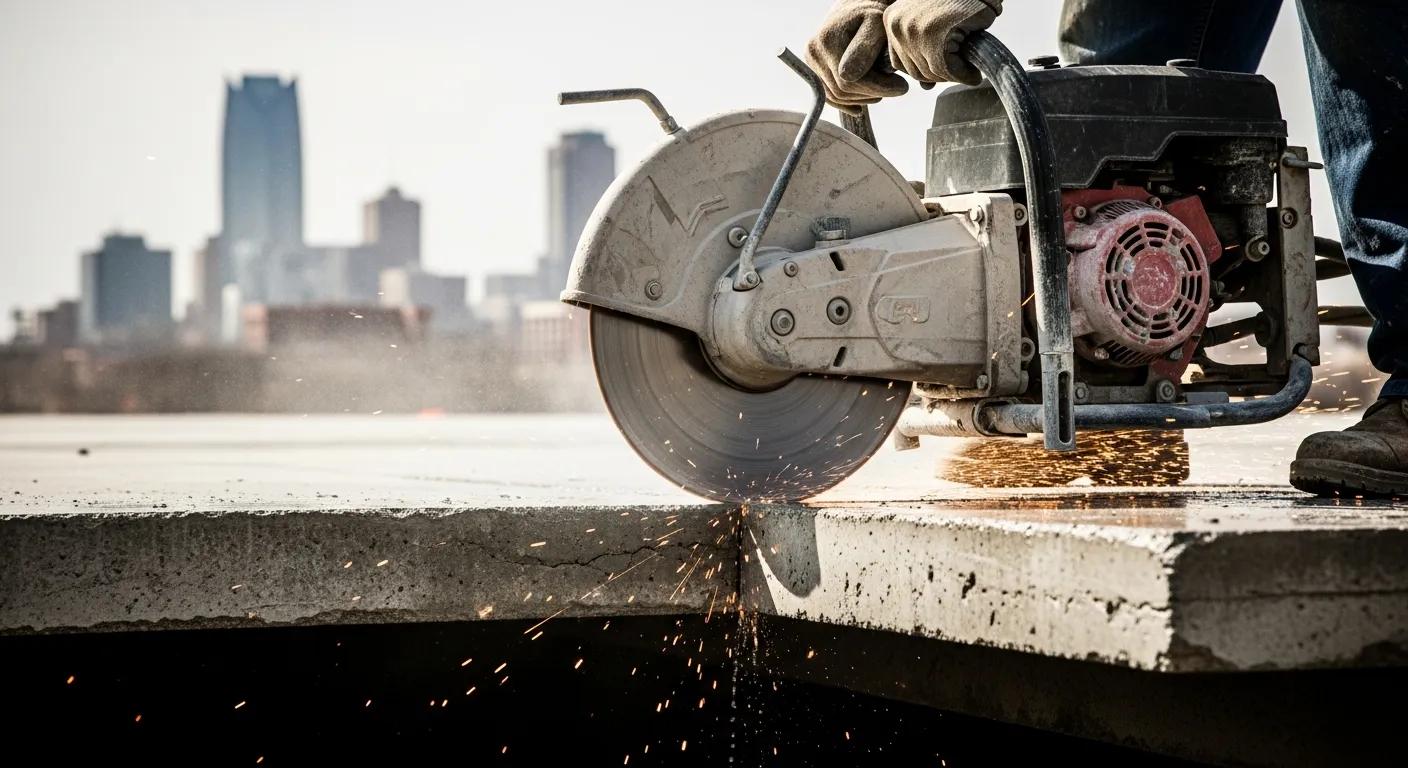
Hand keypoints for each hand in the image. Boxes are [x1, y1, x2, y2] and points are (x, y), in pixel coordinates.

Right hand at [805, 0, 909, 114]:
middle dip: (872, 93)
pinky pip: (828, 96)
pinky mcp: (813, 70)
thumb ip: (865, 47)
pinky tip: (862, 106)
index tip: (902, 87)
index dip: (879, 88)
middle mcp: (813, 52)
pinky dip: (847, 103)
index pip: (851, 81)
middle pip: (842, 90)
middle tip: (895, 88)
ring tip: (883, 89)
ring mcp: (811, 63)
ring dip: (862, 98)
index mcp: (827, 41)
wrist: (855, 9)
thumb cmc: (871, 15)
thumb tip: (847, 75)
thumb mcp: (876, 24)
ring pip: (837, 96)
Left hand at [884, 0, 1000, 85]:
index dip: (924, 68)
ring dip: (951, 75)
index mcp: (892, 19)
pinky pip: (948, 70)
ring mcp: (915, 31)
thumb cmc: (960, 0)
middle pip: (914, 71)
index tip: (942, 65)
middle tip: (957, 67)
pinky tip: (973, 72)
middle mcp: (898, 25)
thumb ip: (922, 49)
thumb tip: (925, 87)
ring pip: (931, 73)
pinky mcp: (937, 36)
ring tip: (966, 67)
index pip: (901, 63)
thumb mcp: (931, 20)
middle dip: (938, 74)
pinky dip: (964, 75)